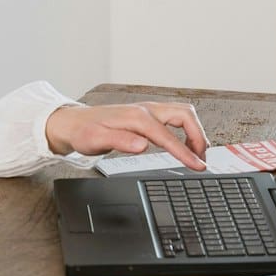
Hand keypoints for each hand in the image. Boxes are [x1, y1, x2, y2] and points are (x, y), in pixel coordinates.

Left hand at [45, 101, 209, 169]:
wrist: (74, 123)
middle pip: (185, 115)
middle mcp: (146, 109)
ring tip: (197, 154)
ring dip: (195, 131)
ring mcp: (149, 109)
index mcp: (137, 117)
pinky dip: (186, 129)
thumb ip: (121, 141)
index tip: (197, 166)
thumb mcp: (96, 140)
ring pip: (183, 113)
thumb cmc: (84, 132)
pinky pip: (176, 117)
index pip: (169, 135)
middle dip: (198, 137)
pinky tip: (184, 144)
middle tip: (201, 160)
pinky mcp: (148, 114)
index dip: (185, 152)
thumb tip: (143, 145)